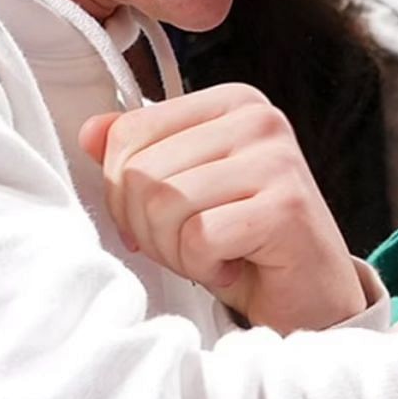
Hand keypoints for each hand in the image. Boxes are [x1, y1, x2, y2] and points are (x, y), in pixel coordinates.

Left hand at [79, 83, 365, 334]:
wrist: (307, 295)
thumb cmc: (242, 243)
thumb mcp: (184, 192)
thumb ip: (140, 155)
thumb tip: (90, 131)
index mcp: (233, 102)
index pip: (130, 133)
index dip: (123, 192)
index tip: (163, 218)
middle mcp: (260, 120)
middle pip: (142, 172)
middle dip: (147, 228)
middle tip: (188, 246)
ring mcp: (278, 160)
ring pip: (165, 203)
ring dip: (175, 251)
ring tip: (210, 256)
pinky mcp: (287, 207)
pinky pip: (199, 238)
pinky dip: (202, 267)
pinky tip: (231, 267)